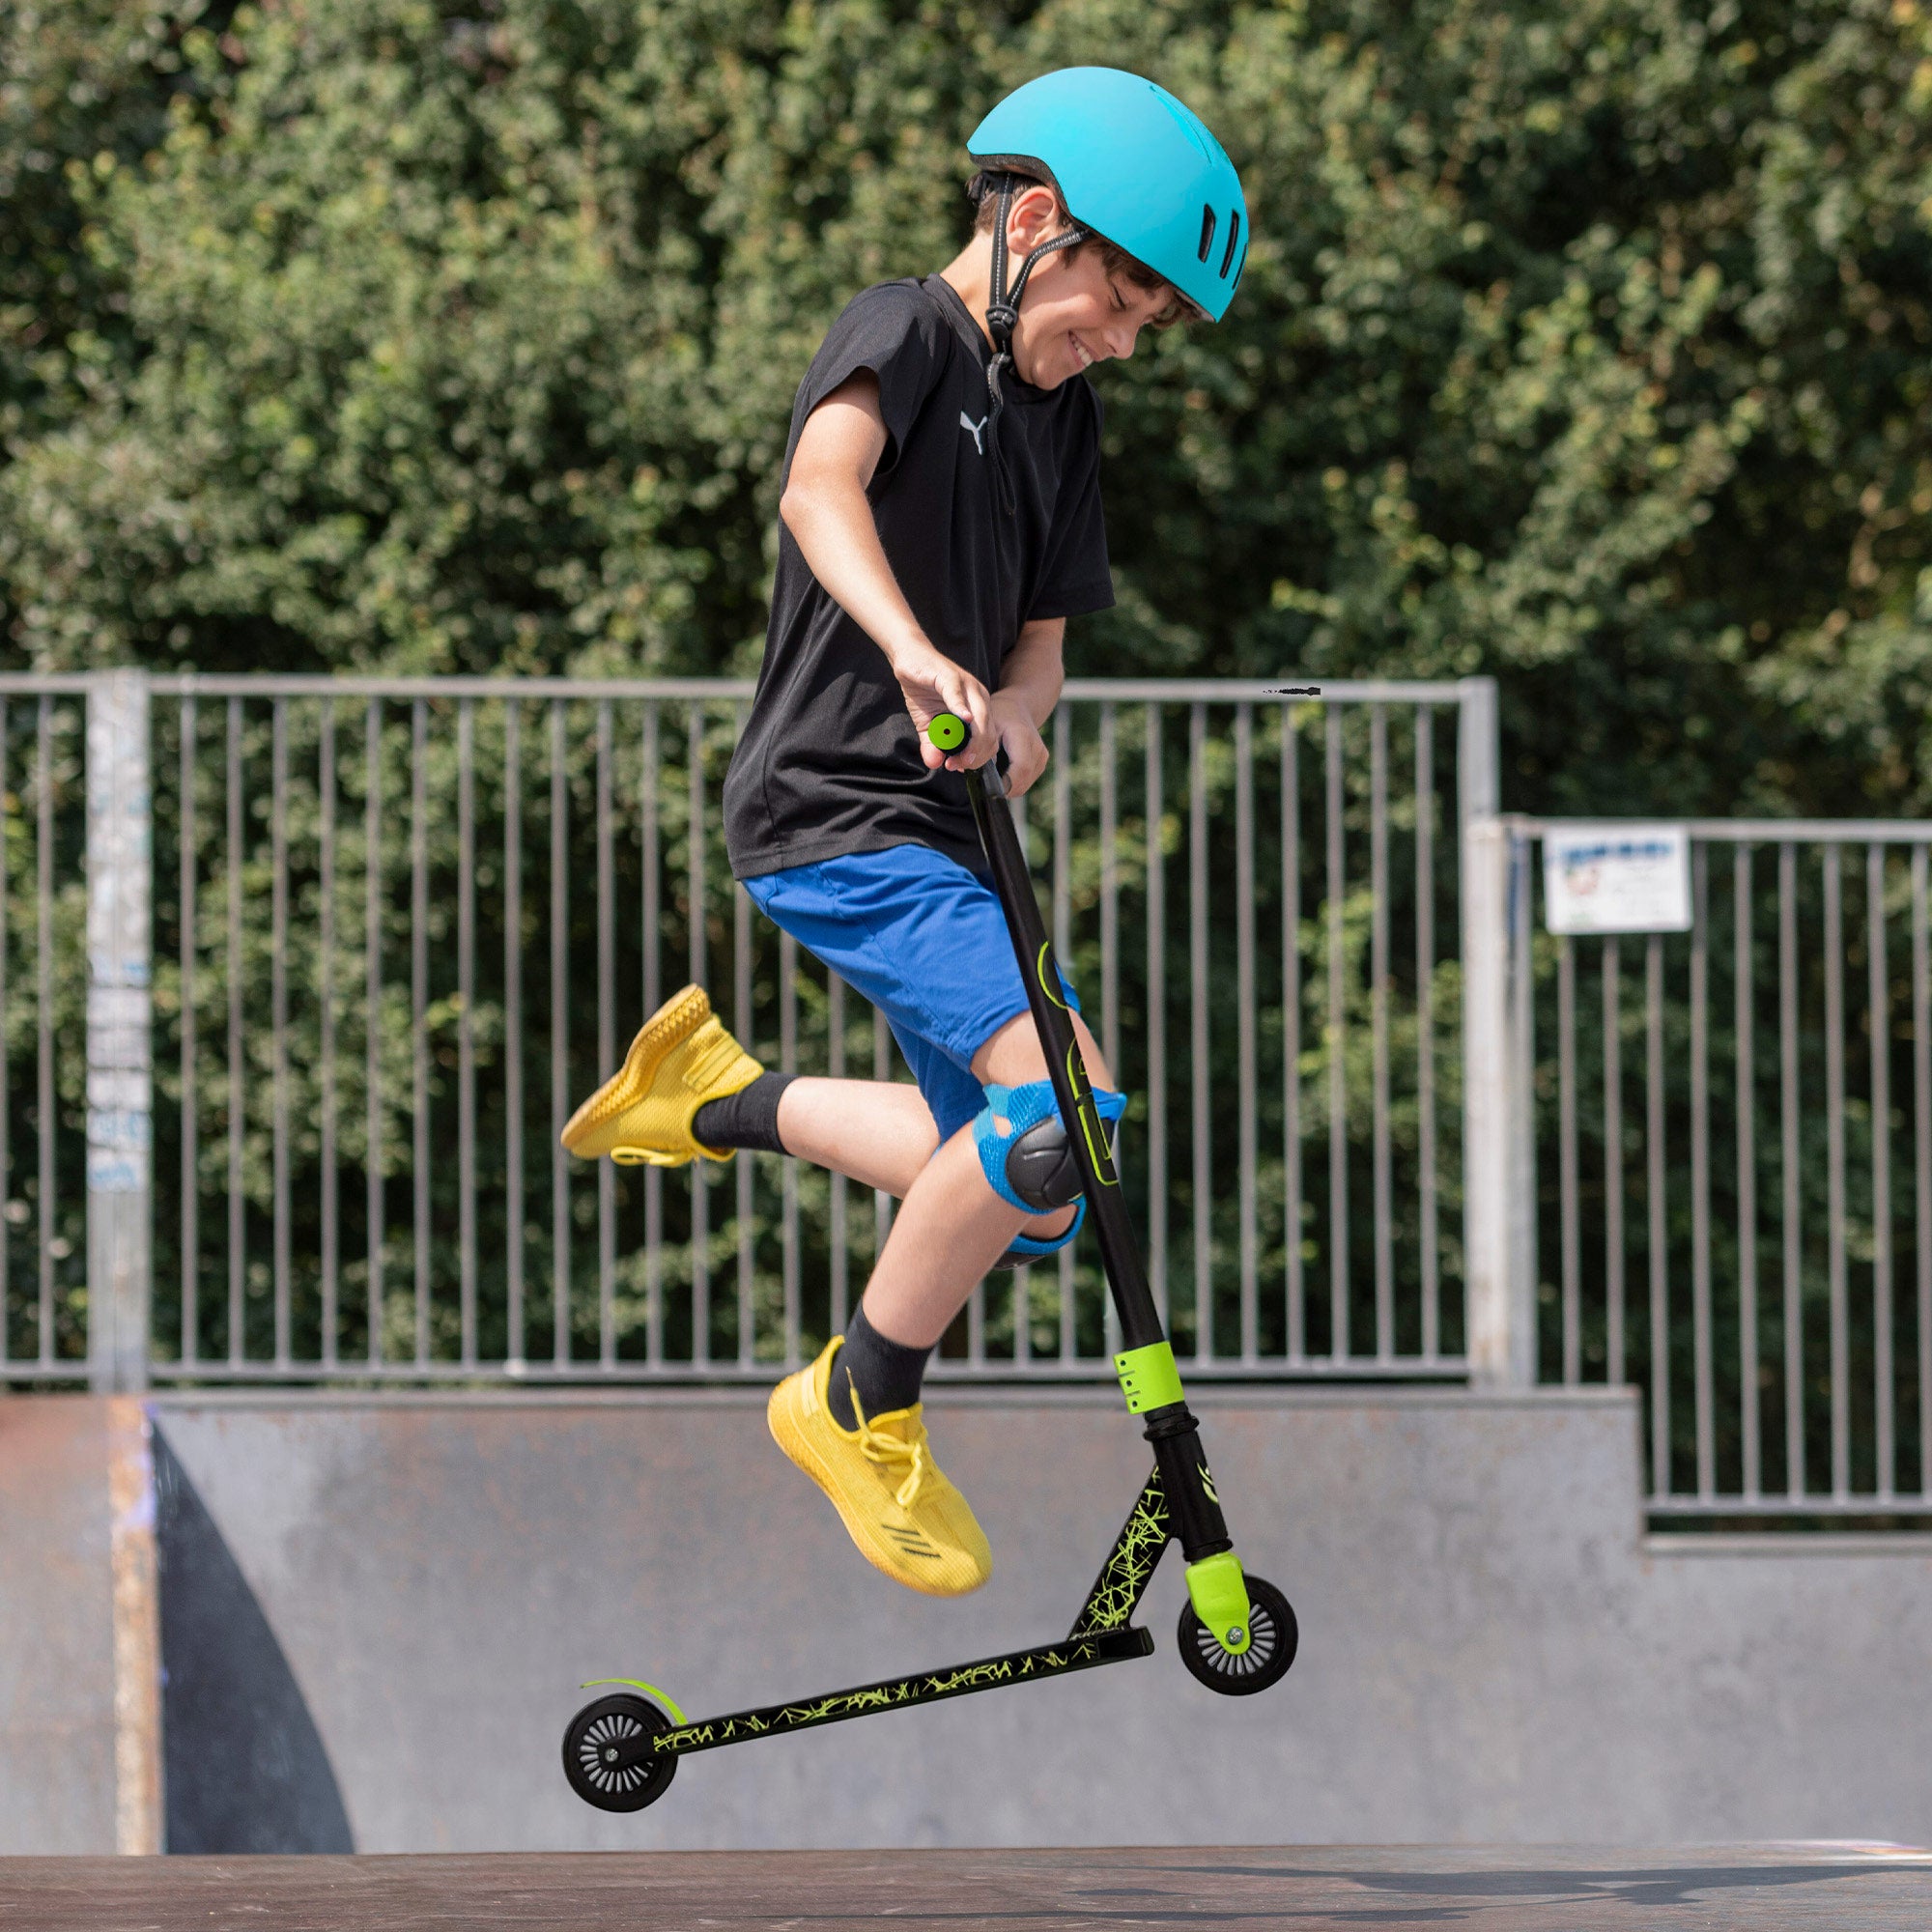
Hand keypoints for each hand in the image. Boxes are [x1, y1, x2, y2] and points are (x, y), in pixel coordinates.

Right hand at [891, 642, 996, 771]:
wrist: (910, 659)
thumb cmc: (923, 689)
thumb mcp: (927, 724)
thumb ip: (933, 744)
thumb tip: (934, 764)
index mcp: (979, 709)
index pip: (988, 739)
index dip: (976, 758)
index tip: (959, 768)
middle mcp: (979, 697)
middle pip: (988, 732)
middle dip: (974, 754)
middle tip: (954, 765)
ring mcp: (967, 686)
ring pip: (979, 718)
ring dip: (969, 740)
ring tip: (955, 755)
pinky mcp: (950, 676)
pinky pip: (959, 695)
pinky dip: (961, 708)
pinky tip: (961, 720)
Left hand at [987, 690, 1048, 796]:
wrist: (1018, 708)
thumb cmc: (999, 715)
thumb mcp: (984, 725)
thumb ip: (977, 746)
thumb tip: (962, 766)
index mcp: (1023, 736)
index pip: (1021, 769)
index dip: (1005, 783)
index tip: (986, 787)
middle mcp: (1037, 748)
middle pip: (1022, 782)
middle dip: (1001, 788)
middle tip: (982, 784)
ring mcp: (1042, 757)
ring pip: (1024, 786)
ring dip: (1006, 787)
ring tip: (992, 775)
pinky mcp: (1041, 763)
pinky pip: (1026, 782)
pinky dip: (1012, 783)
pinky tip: (1001, 772)